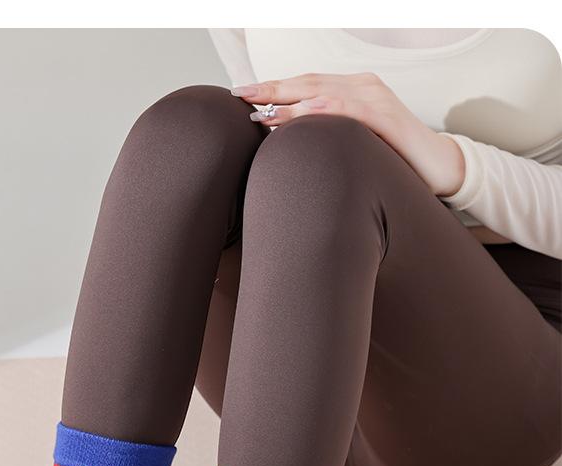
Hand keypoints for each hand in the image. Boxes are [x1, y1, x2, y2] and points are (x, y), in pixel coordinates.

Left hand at [232, 72, 465, 196]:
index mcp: (352, 91)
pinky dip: (323, 110)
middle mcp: (362, 86)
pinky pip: (348, 109)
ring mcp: (375, 97)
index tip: (241, 96)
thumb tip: (288, 150)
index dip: (273, 89)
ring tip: (260, 108)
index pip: (305, 85)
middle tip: (240, 95)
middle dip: (271, 88)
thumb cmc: (393, 163)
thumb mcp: (354, 148)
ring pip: (323, 91)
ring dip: (289, 99)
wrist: (439, 168)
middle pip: (308, 82)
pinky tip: (302, 113)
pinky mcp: (386, 115)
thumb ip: (327, 141)